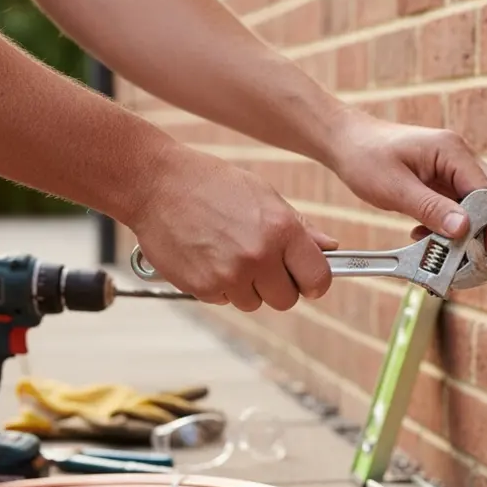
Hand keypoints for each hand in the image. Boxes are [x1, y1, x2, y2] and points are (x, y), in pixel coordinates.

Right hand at [126, 144, 337, 311]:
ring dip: (245, 287)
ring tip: (226, 252)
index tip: (307, 280)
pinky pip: (223, 300)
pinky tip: (207, 256)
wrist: (155, 184)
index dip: (314, 282)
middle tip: (260, 263)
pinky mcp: (203, 287)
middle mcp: (259, 256)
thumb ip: (300, 227)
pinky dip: (218, 286)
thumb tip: (330, 249)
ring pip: (253, 302)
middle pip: (286, 299)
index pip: (318, 278)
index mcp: (281, 229)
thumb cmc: (212, 184)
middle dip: (277, 286)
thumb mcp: (264, 195)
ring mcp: (229, 275)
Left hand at [326, 110, 486, 250]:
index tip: (484, 252)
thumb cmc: (366, 157)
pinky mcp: (442, 180)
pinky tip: (426, 235)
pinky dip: (448, 225)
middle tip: (470, 258)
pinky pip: (456, 207)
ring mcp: (452, 168)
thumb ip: (431, 208)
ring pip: (474, 205)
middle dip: (484, 229)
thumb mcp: (395, 188)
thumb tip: (464, 228)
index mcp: (452, 150)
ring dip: (463, 230)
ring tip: (441, 249)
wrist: (346, 142)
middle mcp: (458, 157)